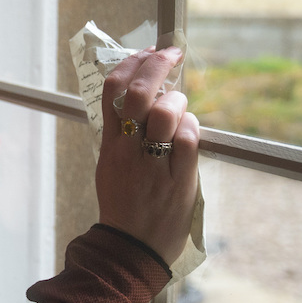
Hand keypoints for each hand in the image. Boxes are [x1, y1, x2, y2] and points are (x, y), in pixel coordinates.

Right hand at [96, 47, 200, 264]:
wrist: (131, 250)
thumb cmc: (124, 208)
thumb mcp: (111, 167)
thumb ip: (123, 137)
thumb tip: (143, 101)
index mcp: (110, 146)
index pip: (112, 91)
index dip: (131, 64)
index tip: (147, 52)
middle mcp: (128, 151)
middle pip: (141, 92)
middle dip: (157, 63)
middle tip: (171, 52)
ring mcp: (153, 165)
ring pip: (166, 112)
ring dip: (178, 99)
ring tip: (181, 105)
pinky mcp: (179, 180)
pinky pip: (187, 139)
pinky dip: (191, 127)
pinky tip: (190, 130)